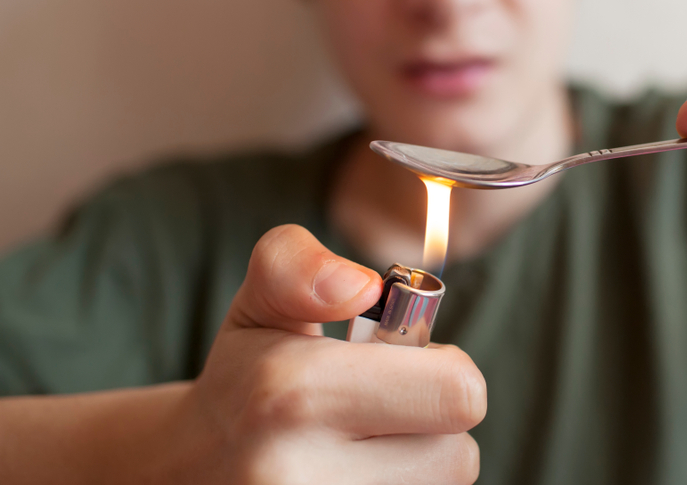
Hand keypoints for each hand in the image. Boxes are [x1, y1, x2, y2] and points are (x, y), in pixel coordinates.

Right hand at [186, 224, 485, 483]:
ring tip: (362, 447)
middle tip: (384, 408)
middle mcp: (298, 476)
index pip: (459, 393)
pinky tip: (353, 476)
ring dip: (417, 465)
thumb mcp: (262, 303)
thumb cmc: (246, 378)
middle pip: (459, 455)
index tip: (403, 364)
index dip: (445, 369)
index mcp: (293, 393)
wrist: (184, 472)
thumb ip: (301, 265)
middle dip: (434, 424)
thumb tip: (361, 286)